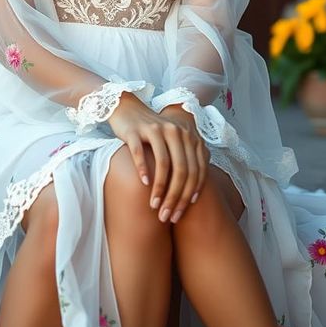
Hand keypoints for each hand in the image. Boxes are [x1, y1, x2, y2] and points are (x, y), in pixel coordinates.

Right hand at [105, 93, 208, 224]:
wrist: (129, 110)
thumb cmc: (153, 134)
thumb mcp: (174, 144)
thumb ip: (186, 161)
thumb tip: (194, 193)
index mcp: (189, 136)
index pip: (196, 169)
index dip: (190, 193)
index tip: (182, 212)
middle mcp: (176, 131)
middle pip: (182, 169)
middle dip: (175, 196)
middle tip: (166, 216)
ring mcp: (156, 129)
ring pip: (164, 163)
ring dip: (160, 188)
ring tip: (155, 206)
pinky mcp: (136, 131)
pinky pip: (141, 152)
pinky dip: (144, 169)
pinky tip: (144, 184)